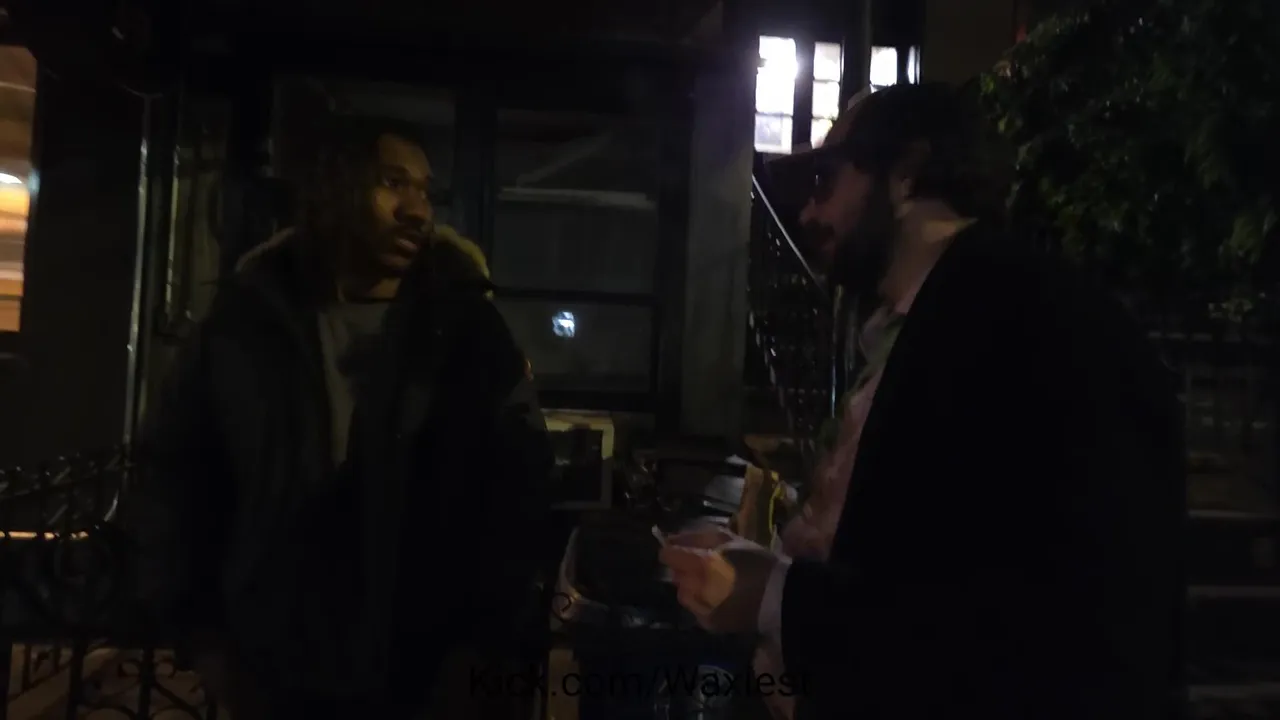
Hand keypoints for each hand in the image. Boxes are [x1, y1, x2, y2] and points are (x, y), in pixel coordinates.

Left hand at [658, 527, 778, 634]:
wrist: (781, 598)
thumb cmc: (757, 562)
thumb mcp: (730, 540)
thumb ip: (698, 538)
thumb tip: (670, 539)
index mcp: (702, 562)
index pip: (669, 555)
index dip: (673, 550)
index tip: (682, 550)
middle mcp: (697, 587)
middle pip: (676, 575)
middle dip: (685, 569)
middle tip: (703, 566)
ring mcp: (702, 608)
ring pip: (682, 594)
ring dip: (691, 587)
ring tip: (712, 583)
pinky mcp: (709, 624)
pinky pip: (695, 610)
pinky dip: (701, 603)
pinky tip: (719, 599)